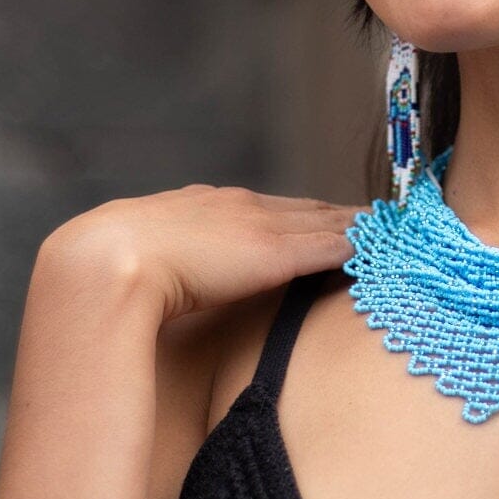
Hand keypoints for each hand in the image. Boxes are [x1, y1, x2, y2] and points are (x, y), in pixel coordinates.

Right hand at [42, 184, 366, 323]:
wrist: (109, 264)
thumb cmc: (112, 274)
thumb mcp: (144, 265)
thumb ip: (165, 272)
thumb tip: (165, 292)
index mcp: (202, 207)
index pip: (263, 208)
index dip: (296, 214)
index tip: (323, 218)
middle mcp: (235, 206)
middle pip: (302, 206)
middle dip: (336, 212)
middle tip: (377, 218)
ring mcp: (257, 225)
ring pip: (323, 218)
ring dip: (357, 222)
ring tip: (390, 228)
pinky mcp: (275, 250)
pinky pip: (331, 240)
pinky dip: (359, 240)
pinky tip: (382, 243)